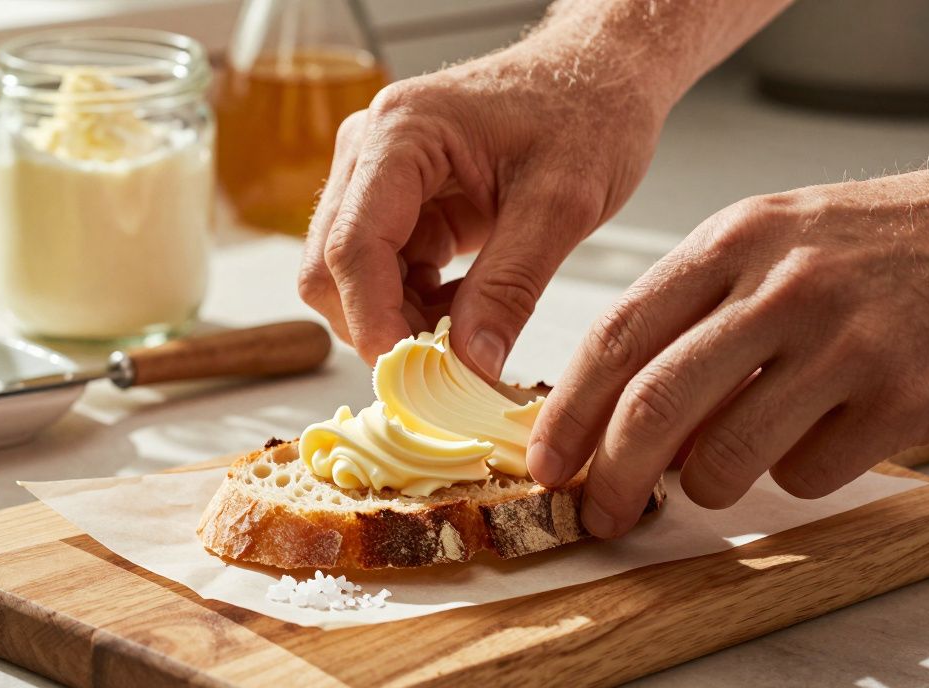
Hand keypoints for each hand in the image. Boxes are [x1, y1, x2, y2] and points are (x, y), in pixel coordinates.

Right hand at [298, 31, 670, 374]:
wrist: (599, 72)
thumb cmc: (588, 109)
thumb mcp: (565, 202)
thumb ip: (511, 287)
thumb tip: (469, 367)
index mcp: (401, 133)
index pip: (351, 246)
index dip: (373, 320)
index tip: (413, 375)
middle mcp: (370, 151)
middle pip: (329, 267)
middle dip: (378, 326)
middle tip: (444, 368)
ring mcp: (375, 177)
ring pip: (348, 278)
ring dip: (398, 320)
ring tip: (469, 334)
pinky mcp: (396, 203)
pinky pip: (381, 274)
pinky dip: (415, 307)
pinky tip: (467, 310)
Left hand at [530, 166, 928, 536]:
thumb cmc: (861, 247)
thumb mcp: (763, 243)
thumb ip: (685, 315)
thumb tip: (609, 414)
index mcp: (732, 241)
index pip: (617, 336)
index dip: (568, 411)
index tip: (545, 461)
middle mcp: (784, 287)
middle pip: (656, 404)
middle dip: (610, 475)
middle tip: (597, 511)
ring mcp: (847, 343)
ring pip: (725, 457)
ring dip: (702, 486)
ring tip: (714, 472)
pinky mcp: (904, 398)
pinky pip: (806, 475)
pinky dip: (790, 477)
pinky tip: (813, 437)